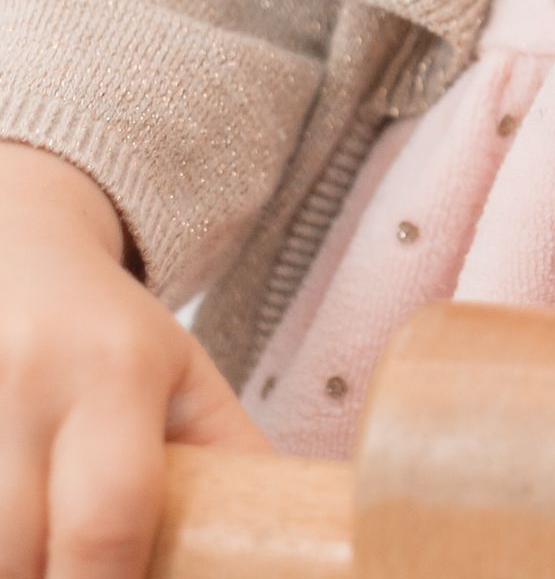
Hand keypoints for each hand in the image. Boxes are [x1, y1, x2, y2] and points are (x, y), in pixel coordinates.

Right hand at [0, 141, 272, 578]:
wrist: (18, 247)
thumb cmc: (107, 334)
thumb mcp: (184, 379)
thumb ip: (230, 461)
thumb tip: (288, 543)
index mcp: (113, 371)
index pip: (108, 524)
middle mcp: (25, 381)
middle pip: (21, 554)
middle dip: (52, 577)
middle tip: (88, 562)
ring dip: (17, 555)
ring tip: (48, 541)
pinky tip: (18, 528)